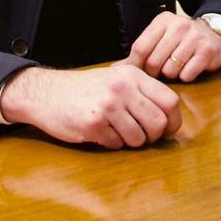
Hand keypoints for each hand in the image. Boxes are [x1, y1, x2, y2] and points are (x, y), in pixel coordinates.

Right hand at [0, 64, 181, 148]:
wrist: (47, 93)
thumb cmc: (86, 89)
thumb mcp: (117, 78)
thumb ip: (142, 91)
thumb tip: (172, 115)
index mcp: (133, 76)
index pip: (170, 101)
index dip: (174, 121)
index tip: (168, 130)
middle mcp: (123, 89)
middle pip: (158, 123)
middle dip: (154, 136)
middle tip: (143, 137)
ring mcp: (107, 106)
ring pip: (138, 138)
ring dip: (132, 142)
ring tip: (118, 132)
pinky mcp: (93, 124)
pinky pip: (116, 144)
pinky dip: (112, 143)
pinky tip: (101, 132)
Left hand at [125, 11, 220, 81]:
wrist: (214, 34)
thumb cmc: (180, 40)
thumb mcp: (160, 38)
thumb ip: (140, 53)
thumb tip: (114, 69)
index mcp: (163, 21)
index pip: (140, 47)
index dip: (136, 65)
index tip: (137, 73)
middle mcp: (179, 26)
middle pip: (154, 61)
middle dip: (154, 72)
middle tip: (160, 70)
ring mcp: (194, 37)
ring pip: (170, 70)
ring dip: (172, 74)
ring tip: (176, 67)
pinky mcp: (207, 51)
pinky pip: (187, 75)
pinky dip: (186, 76)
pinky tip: (189, 68)